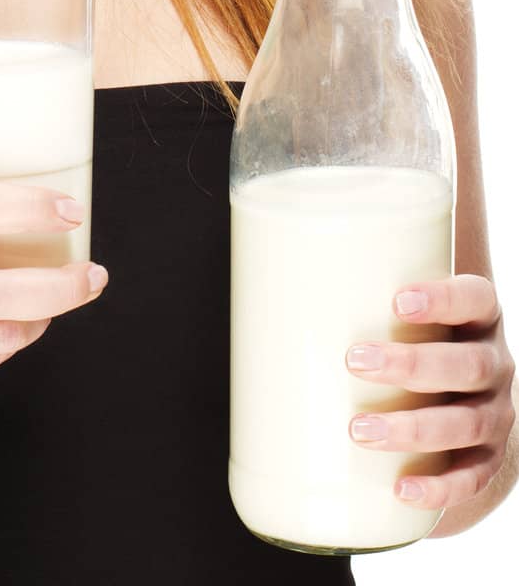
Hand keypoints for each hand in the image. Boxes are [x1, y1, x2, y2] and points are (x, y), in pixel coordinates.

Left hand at [345, 274, 515, 509]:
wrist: (460, 396)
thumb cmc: (412, 336)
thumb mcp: (400, 310)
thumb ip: (357, 291)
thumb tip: (269, 275)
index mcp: (477, 317)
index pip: (474, 298)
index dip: (442, 299)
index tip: (396, 301)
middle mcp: (494, 363)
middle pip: (466, 364)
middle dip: (411, 365)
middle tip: (354, 361)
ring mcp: (496, 413)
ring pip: (466, 422)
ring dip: (413, 428)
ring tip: (359, 429)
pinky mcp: (489, 457)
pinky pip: (472, 477)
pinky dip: (439, 486)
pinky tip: (402, 489)